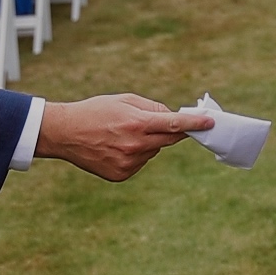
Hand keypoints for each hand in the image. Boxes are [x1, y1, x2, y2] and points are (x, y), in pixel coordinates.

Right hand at [33, 94, 213, 181]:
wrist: (65, 133)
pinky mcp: (121, 175)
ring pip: (154, 151)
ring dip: (150, 142)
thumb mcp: (125, 100)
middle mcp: (134, 145)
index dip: (194, 123)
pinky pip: (141, 162)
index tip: (210, 123)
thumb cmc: (96, 111)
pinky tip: (118, 147)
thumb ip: (152, 108)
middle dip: (174, 132)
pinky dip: (137, 154)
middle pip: (169, 140)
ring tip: (125, 133)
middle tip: (172, 124)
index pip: (174, 125)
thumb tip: (172, 117)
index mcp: (137, 123)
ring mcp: (128, 163)